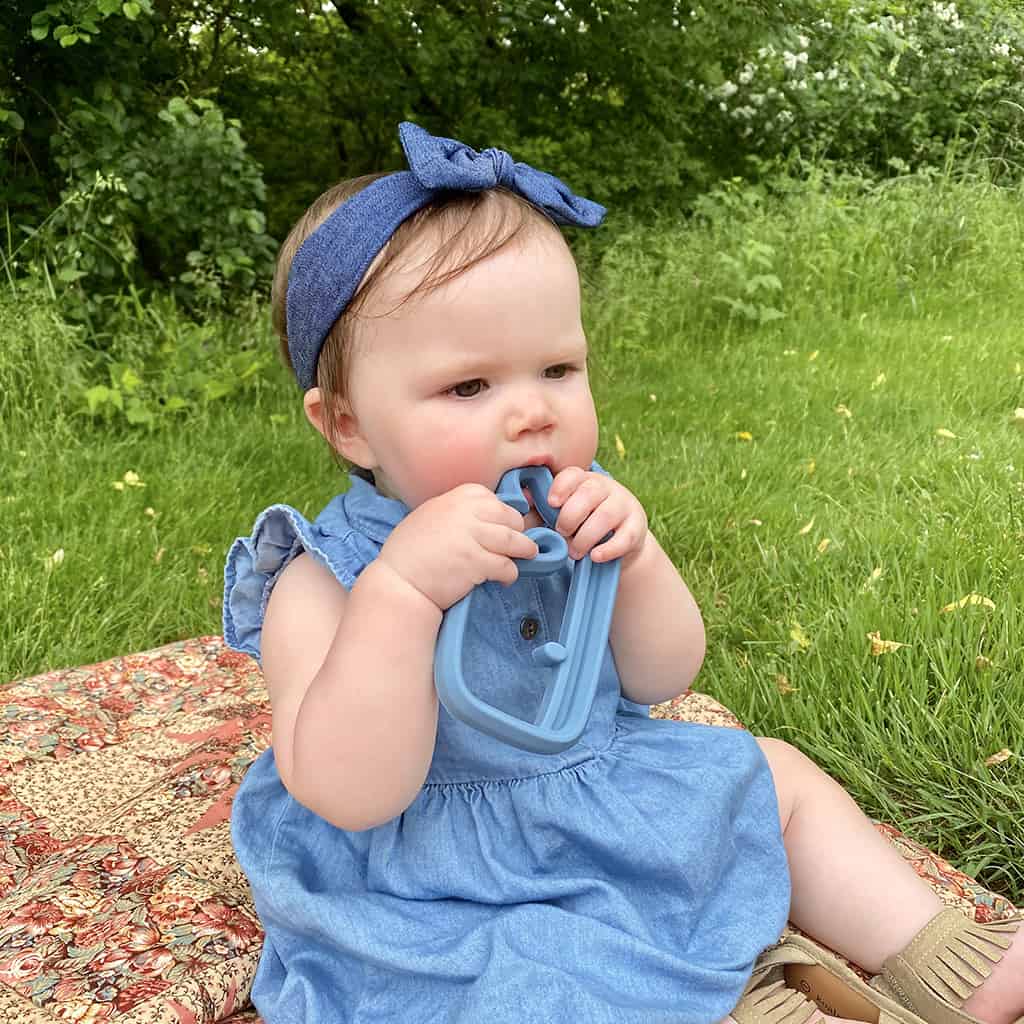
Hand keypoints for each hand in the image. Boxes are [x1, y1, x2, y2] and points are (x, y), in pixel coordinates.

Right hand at [377, 484, 539, 611]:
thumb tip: (491, 518)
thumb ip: (460, 511)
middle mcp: (466, 512)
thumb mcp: (433, 514)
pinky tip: (504, 578)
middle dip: (518, 532)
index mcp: (458, 496)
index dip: (504, 516)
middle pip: (510, 519)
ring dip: (524, 551)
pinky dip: (510, 573)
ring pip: (514, 541)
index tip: (505, 526)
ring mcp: (472, 536)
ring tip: (526, 557)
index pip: (495, 501)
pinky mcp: (477, 562)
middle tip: (519, 544)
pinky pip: (507, 566)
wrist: (399, 580)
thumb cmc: (412, 550)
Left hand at [546, 468, 648, 567]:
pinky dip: (608, 549)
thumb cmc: (585, 524)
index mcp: (586, 481)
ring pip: (605, 516)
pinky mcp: (637, 528)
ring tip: (574, 552)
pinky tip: (595, 557)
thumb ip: (545, 507)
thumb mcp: (567, 512)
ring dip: (585, 537)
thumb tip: (523, 497)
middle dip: (570, 516)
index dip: (561, 487)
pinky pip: (625, 537)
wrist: (622, 542)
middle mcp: (608, 488)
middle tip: (561, 533)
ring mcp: (625, 506)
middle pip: (589, 494)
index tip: (551, 503)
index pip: (574, 475)